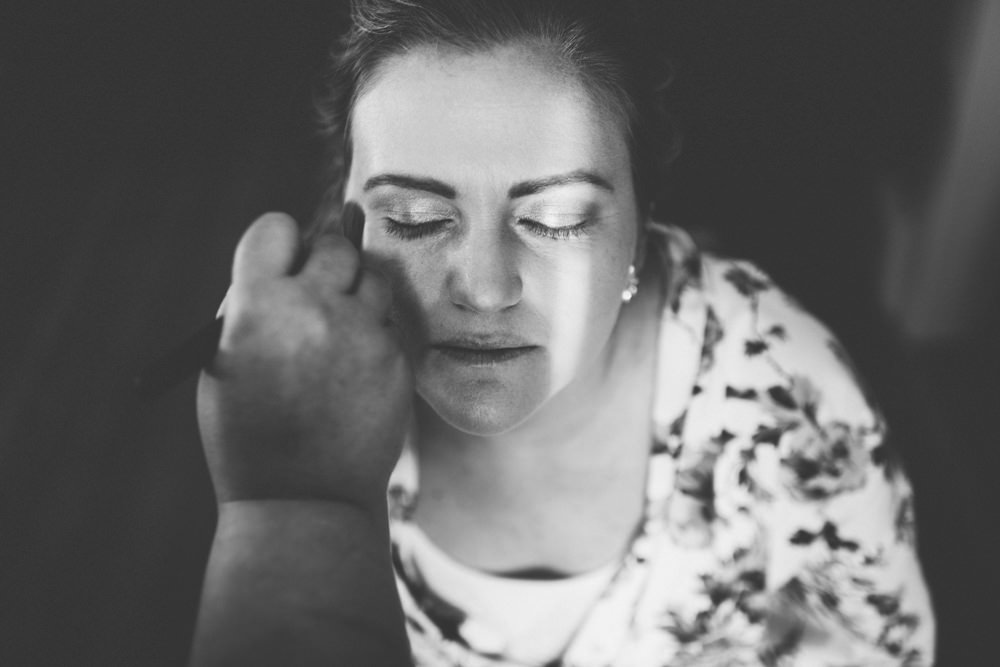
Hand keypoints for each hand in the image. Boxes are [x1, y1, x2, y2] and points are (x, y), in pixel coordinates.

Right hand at [197, 211, 411, 510]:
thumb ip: (251, 302)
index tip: (281, 262)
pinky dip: (373, 336)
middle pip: (334, 245)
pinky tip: (353, 372)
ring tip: (334, 335)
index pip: (277, 228)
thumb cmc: (249, 432)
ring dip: (355, 294)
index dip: (278, 244)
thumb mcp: (222, 362)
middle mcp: (315, 309)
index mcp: (259, 305)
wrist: (304, 499)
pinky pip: (388, 324)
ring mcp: (363, 333)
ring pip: (372, 277)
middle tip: (314, 296)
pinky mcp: (396, 359)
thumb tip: (288, 255)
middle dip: (323, 264)